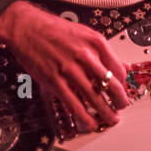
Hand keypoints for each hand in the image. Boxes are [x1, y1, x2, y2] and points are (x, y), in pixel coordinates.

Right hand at [0, 1, 129, 131]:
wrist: (27, 28)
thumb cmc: (55, 30)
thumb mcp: (85, 34)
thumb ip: (103, 52)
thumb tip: (122, 66)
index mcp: (96, 42)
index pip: (118, 69)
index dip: (123, 83)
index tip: (121, 88)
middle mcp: (85, 56)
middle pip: (111, 85)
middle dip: (120, 101)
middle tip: (122, 106)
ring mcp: (70, 70)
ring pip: (95, 98)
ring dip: (106, 113)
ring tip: (111, 119)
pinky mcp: (55, 81)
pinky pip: (74, 104)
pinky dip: (85, 117)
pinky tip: (91, 123)